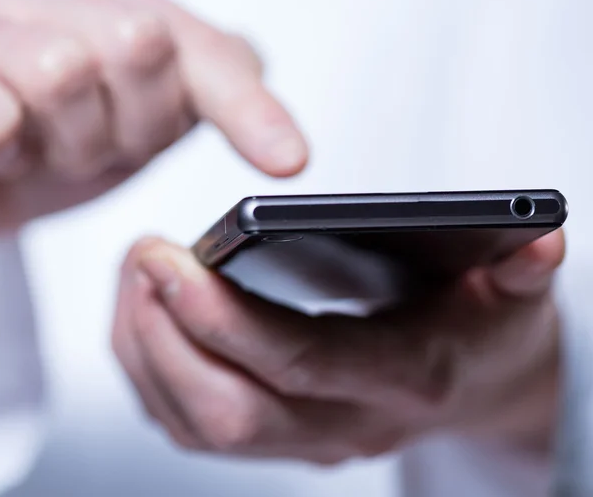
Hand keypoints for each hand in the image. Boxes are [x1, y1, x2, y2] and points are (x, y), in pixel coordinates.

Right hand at [0, 0, 306, 230]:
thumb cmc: (63, 143)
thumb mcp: (148, 127)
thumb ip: (220, 101)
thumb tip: (288, 144)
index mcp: (122, 0)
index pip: (208, 51)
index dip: (250, 107)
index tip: (287, 160)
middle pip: (142, 42)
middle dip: (130, 123)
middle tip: (98, 141)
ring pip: (63, 65)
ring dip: (65, 140)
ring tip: (45, 145)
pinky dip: (7, 140)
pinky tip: (6, 145)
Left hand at [113, 230, 563, 463]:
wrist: (474, 384)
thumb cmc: (482, 330)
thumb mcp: (513, 293)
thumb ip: (522, 267)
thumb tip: (540, 236)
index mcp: (400, 378)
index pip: (301, 361)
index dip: (228, 316)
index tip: (172, 259)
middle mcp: (344, 424)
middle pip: (230, 407)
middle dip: (169, 333)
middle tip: (143, 256)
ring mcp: (304, 440)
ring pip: (197, 423)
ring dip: (149, 350)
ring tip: (135, 274)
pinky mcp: (275, 434)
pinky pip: (190, 420)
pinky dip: (153, 368)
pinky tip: (146, 311)